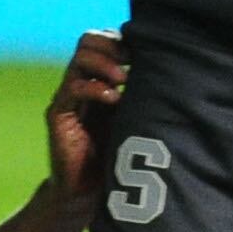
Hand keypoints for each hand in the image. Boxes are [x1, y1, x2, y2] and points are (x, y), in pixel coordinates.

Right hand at [44, 29, 128, 203]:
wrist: (89, 192)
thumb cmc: (118, 155)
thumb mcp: (136, 117)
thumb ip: (145, 93)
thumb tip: (175, 68)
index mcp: (99, 78)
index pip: (103, 39)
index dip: (123, 39)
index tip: (145, 51)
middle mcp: (81, 82)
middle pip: (88, 40)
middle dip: (113, 45)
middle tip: (132, 61)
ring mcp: (68, 96)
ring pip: (79, 59)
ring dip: (105, 63)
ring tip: (124, 79)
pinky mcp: (58, 114)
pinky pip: (72, 88)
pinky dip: (95, 88)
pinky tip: (114, 99)